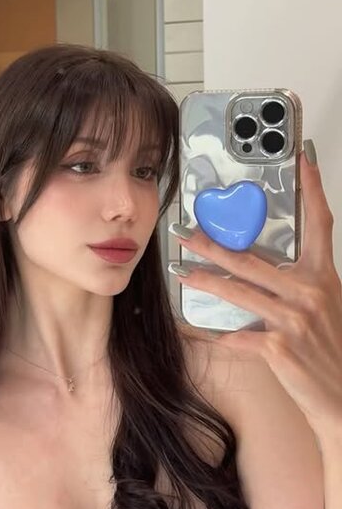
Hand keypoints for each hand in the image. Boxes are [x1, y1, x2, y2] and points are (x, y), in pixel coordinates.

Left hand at [169, 144, 341, 435]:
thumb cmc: (331, 349)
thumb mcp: (324, 306)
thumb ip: (299, 283)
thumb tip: (263, 267)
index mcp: (325, 276)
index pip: (321, 223)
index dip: (312, 189)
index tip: (303, 159)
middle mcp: (310, 292)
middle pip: (253, 260)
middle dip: (213, 245)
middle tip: (187, 234)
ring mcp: (294, 320)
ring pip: (238, 293)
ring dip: (204, 282)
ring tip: (182, 273)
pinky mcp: (279, 348)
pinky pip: (237, 336)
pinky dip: (215, 333)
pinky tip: (197, 328)